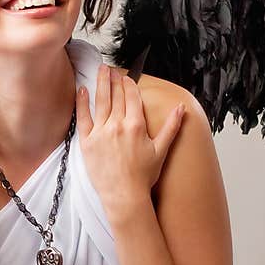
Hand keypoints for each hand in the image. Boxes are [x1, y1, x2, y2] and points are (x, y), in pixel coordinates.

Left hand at [76, 65, 185, 220]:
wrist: (124, 196)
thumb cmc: (143, 176)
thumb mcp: (161, 150)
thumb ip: (171, 126)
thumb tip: (181, 108)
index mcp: (136, 125)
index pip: (132, 97)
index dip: (129, 84)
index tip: (126, 76)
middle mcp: (118, 125)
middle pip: (116, 95)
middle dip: (114, 80)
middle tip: (111, 68)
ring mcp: (101, 132)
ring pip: (101, 101)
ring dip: (101, 83)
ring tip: (100, 71)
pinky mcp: (87, 142)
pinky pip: (83, 117)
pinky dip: (82, 102)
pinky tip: (82, 91)